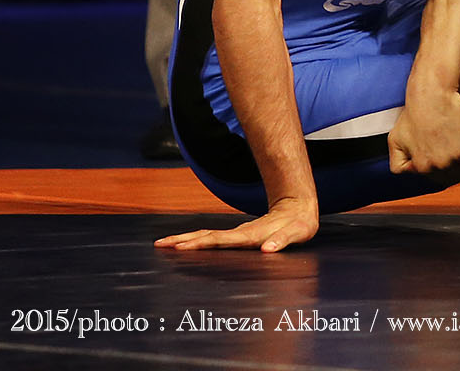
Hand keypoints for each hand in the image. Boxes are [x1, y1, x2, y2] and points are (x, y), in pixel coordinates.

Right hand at [154, 197, 317, 252]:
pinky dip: (197, 242)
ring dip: (186, 240)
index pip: (220, 240)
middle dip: (183, 240)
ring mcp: (238, 235)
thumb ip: (282, 240)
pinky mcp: (239, 237)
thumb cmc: (299, 224)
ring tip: (165, 244)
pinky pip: (214, 239)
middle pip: (207, 236)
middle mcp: (240, 234)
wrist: (298, 209)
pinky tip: (187, 246)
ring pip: (207, 236)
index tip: (181, 246)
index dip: (201, 243)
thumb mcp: (296, 233)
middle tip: (160, 244)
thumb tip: (267, 250)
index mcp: (249, 236)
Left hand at [388, 89, 459, 184]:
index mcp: (422, 167)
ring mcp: (456, 156)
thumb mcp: (395, 140)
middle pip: (457, 178)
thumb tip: (411, 172)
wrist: (432, 95)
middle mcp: (440, 164)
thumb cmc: (414, 113)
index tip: (451, 165)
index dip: (447, 172)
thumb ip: (398, 162)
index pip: (441, 181)